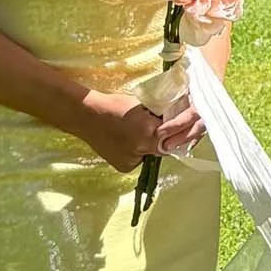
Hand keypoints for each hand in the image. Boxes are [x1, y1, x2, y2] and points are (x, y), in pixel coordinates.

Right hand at [78, 89, 203, 175]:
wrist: (86, 116)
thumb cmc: (114, 105)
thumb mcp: (141, 106)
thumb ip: (157, 115)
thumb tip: (172, 118)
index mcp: (149, 131)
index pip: (174, 134)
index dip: (179, 130)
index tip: (183, 127)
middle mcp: (143, 149)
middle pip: (165, 147)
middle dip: (167, 140)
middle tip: (166, 132)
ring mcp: (132, 160)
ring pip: (152, 154)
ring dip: (151, 147)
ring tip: (140, 135)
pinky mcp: (124, 166)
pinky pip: (139, 160)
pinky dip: (138, 153)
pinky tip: (129, 142)